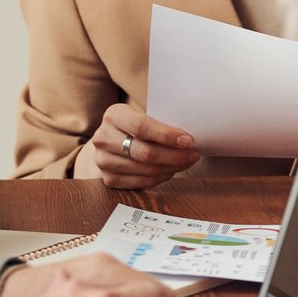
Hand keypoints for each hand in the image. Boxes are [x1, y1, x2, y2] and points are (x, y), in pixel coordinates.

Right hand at [77, 104, 200, 188]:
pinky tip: (172, 170)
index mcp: (113, 115)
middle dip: (174, 155)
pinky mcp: (108, 179)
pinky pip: (141, 182)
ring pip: (145, 170)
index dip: (167, 136)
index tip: (188, 140)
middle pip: (144, 152)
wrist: (112, 138)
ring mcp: (103, 160)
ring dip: (171, 167)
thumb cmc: (136, 124)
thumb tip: (189, 138)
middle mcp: (103, 138)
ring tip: (187, 162)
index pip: (142, 127)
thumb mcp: (144, 114)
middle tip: (194, 154)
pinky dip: (161, 177)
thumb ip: (161, 122)